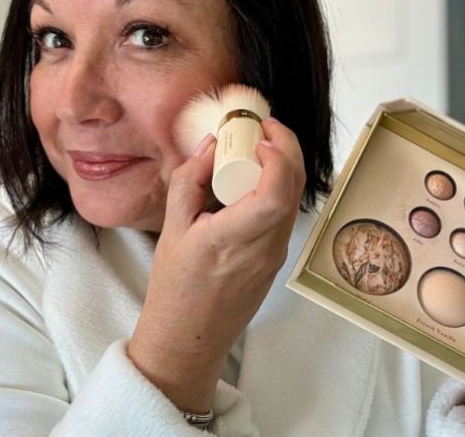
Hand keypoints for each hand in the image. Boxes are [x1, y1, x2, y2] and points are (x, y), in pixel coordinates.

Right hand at [127, 117, 306, 413]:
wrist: (189, 338)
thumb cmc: (175, 289)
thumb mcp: (171, 230)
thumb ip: (190, 182)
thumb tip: (211, 144)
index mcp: (231, 241)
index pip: (274, 195)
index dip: (277, 158)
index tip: (258, 135)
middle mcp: (262, 249)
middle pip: (293, 190)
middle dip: (287, 149)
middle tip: (263, 126)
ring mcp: (275, 255)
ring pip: (294, 200)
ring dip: (284, 166)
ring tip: (258, 146)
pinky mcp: (277, 259)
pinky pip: (286, 214)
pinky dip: (278, 187)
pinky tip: (255, 178)